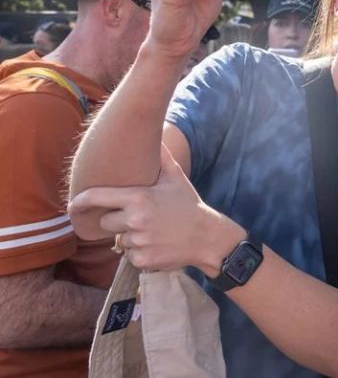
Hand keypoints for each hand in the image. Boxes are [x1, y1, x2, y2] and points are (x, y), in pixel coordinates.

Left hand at [69, 146, 241, 274]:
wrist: (207, 237)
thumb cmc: (189, 205)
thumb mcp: (176, 179)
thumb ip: (162, 157)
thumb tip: (157, 134)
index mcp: (139, 198)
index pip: (97, 197)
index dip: (81, 201)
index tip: (73, 205)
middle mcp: (135, 220)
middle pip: (106, 222)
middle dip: (117, 220)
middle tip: (140, 218)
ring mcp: (138, 241)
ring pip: (119, 240)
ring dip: (131, 237)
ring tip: (153, 232)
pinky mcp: (142, 260)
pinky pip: (130, 256)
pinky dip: (140, 252)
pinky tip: (157, 245)